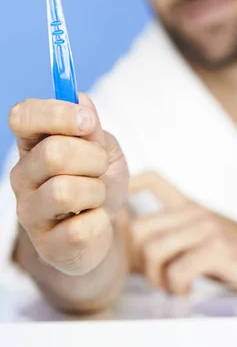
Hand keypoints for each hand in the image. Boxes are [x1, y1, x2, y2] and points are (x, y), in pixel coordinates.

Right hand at [8, 94, 128, 275]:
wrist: (104, 225)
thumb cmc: (98, 179)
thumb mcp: (103, 147)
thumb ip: (91, 128)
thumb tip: (80, 100)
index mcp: (33, 143)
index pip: (22, 115)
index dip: (56, 113)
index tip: (87, 121)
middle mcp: (22, 175)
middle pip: (53, 153)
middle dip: (92, 157)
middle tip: (99, 167)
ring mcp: (29, 212)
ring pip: (64, 191)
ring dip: (96, 190)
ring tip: (96, 195)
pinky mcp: (46, 246)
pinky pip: (80, 228)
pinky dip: (100, 220)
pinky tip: (94, 220)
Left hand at [129, 172, 236, 294]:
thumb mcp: (206, 233)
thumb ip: (176, 232)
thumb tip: (134, 246)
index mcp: (189, 205)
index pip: (152, 179)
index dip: (127, 189)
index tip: (118, 215)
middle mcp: (194, 212)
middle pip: (139, 228)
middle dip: (136, 260)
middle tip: (153, 277)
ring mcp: (207, 228)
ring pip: (153, 250)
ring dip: (155, 278)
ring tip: (172, 287)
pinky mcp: (219, 249)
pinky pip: (177, 270)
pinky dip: (176, 288)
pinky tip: (187, 292)